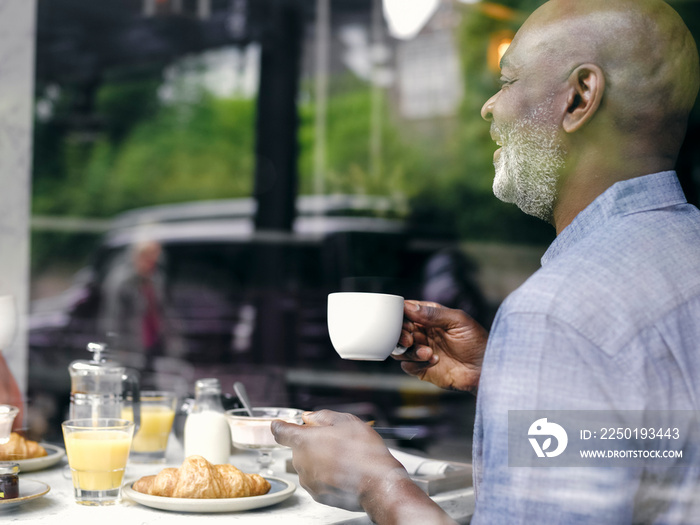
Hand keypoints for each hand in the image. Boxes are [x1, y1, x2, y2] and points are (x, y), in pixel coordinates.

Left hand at [272, 410, 453, 523]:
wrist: (378, 484)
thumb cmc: (364, 452)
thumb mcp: (347, 421)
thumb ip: (323, 416)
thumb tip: (309, 417)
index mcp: (304, 441)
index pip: (281, 431)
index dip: (281, 426)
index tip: (280, 425)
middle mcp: (301, 462)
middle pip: (299, 448)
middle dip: (312, 442)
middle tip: (334, 440)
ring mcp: (308, 480)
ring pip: (308, 464)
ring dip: (320, 459)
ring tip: (343, 458)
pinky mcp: (317, 495)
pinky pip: (317, 480)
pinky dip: (326, 475)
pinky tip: (343, 471)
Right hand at [394, 300, 487, 392]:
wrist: (486, 370)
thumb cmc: (477, 342)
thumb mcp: (458, 321)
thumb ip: (433, 313)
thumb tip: (409, 307)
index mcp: (430, 317)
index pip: (406, 312)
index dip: (400, 316)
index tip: (404, 321)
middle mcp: (423, 333)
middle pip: (398, 331)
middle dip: (401, 335)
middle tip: (410, 339)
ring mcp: (421, 351)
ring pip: (399, 349)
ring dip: (409, 351)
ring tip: (427, 352)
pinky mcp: (422, 369)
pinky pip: (408, 366)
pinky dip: (417, 363)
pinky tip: (434, 361)